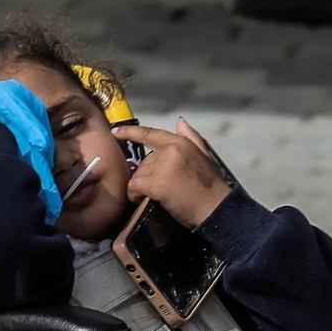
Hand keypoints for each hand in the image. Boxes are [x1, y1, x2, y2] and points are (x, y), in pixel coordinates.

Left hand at [112, 119, 232, 227]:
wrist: (216, 209)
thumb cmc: (211, 187)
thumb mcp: (204, 157)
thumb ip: (191, 138)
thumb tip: (180, 121)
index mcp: (181, 143)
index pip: (150, 133)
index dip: (130, 132)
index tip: (115, 132)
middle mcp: (170, 150)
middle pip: (144, 161)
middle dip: (148, 176)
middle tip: (162, 190)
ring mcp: (163, 166)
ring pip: (138, 174)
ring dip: (142, 187)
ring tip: (158, 197)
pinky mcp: (157, 183)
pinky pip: (134, 186)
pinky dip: (135, 195)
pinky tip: (144, 200)